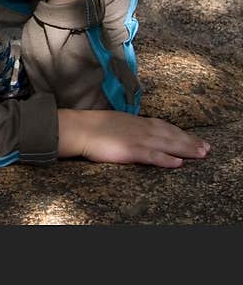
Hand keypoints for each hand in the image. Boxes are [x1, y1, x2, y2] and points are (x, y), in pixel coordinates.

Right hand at [58, 109, 209, 167]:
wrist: (78, 128)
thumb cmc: (90, 126)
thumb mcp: (113, 121)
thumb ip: (126, 126)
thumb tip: (130, 131)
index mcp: (135, 121)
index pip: (163, 125)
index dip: (179, 132)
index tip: (192, 137)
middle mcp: (140, 128)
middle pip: (171, 134)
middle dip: (190, 141)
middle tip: (206, 148)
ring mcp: (137, 139)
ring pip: (167, 144)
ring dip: (186, 149)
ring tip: (201, 154)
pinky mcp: (131, 150)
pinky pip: (153, 155)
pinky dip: (167, 159)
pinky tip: (178, 163)